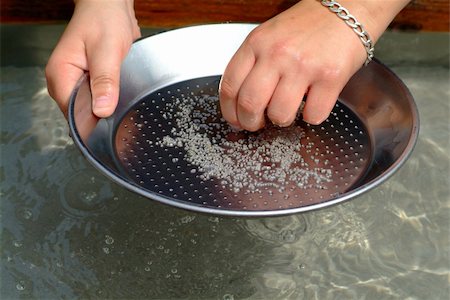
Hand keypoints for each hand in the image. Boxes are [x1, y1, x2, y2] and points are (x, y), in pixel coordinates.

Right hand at [46, 0, 140, 117]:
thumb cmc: (105, 20)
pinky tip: (119, 94)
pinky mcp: (86, 81)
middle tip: (120, 107)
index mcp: (60, 75)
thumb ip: (105, 81)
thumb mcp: (107, 51)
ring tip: (120, 97)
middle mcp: (63, 81)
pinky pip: (96, 99)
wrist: (110, 6)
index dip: (92, 122)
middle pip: (80, 114)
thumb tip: (102, 111)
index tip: (111, 124)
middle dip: (100, 116)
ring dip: (105, 107)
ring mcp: (74, 82)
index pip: (71, 114)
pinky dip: (108, 100)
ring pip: (89, 109)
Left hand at [219, 0, 405, 129]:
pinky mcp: (330, 77)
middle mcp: (277, 54)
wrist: (348, 9)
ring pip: (280, 114)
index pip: (230, 86)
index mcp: (257, 43)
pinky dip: (311, 117)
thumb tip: (240, 101)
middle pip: (250, 104)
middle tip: (258, 124)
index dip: (229, 111)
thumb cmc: (308, 26)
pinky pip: (313, 115)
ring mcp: (304, 65)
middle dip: (251, 123)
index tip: (236, 120)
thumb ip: (252, 63)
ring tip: (288, 112)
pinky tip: (313, 104)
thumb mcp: (269, 35)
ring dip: (282, 121)